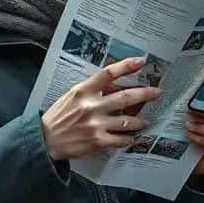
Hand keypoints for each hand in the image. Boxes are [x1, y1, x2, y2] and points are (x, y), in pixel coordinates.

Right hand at [42, 57, 160, 160]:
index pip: (108, 73)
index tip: (141, 61)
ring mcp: (96, 124)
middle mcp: (91, 106)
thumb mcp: (72, 95)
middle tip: (157, 92)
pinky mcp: (98, 141)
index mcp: (84, 90)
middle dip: (145, 94)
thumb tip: (115, 85)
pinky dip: (130, 138)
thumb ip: (92, 89)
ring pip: (128, 121)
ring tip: (145, 120)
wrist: (46, 139)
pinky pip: (121, 139)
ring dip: (140, 120)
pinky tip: (133, 137)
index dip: (126, 66)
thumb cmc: (60, 115)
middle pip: (125, 97)